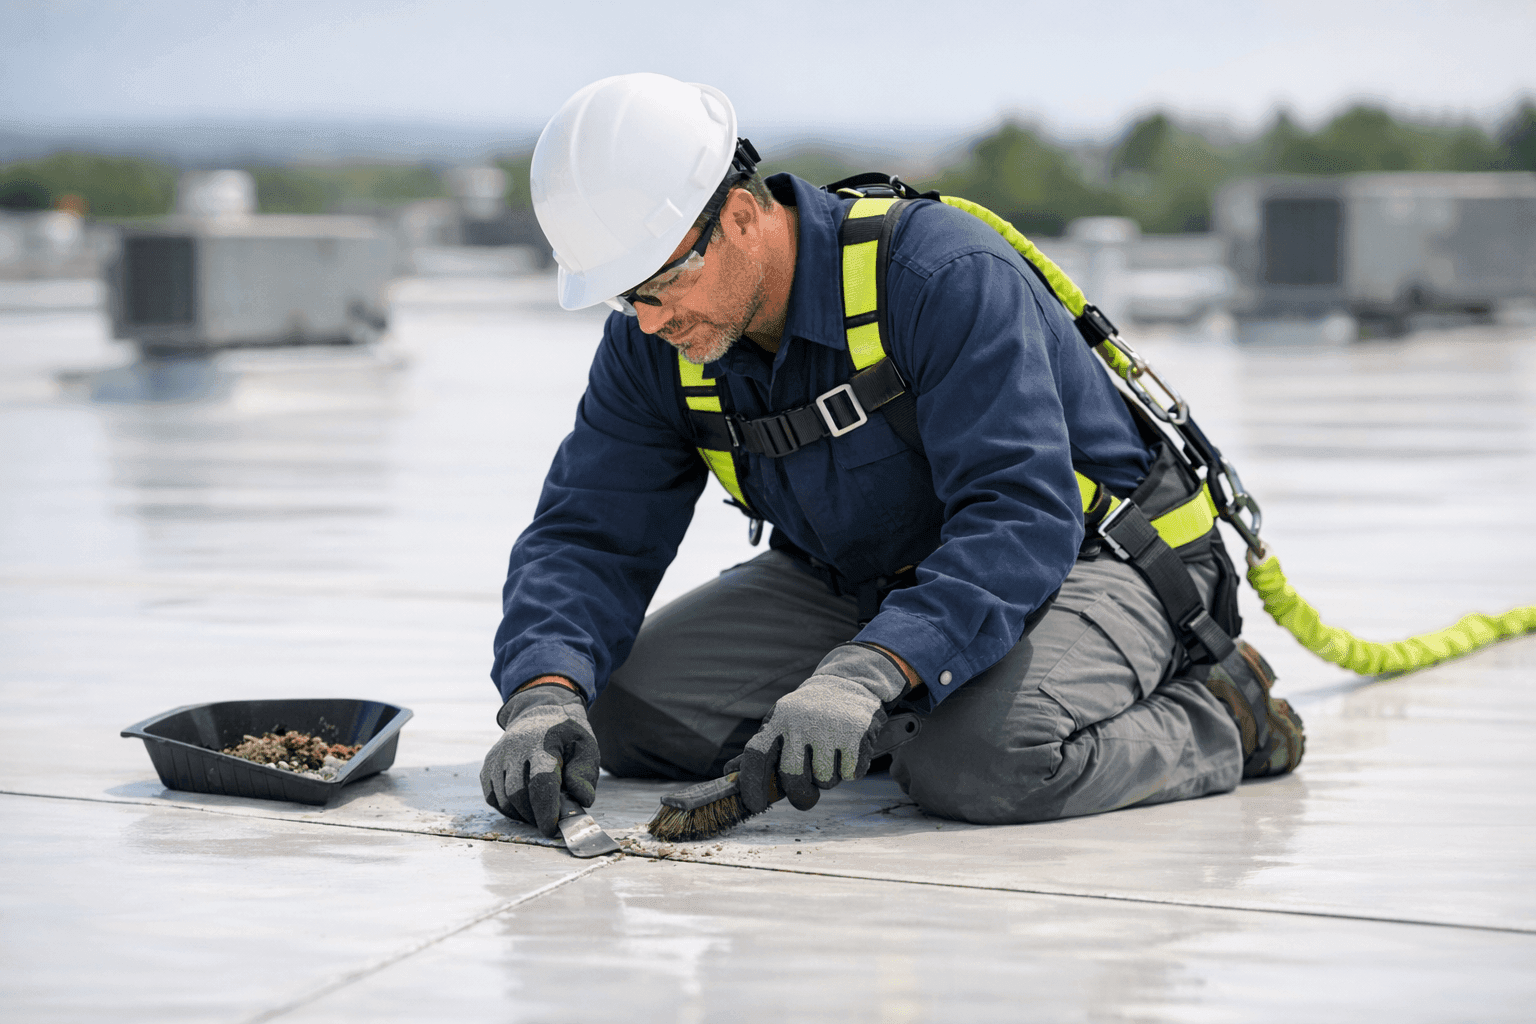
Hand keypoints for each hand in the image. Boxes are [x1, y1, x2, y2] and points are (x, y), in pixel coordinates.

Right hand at [479, 683, 598, 835]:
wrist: (540, 712)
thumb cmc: (566, 735)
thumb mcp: (586, 747)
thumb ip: (585, 774)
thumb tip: (583, 800)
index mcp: (543, 743)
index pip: (541, 781)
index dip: (545, 810)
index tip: (552, 829)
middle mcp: (515, 749)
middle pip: (518, 794)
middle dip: (534, 816)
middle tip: (550, 822)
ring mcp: (498, 757)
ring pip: (503, 799)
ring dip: (521, 814)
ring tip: (539, 812)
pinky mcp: (488, 765)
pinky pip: (492, 797)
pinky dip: (507, 809)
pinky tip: (524, 805)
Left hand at [729, 643, 909, 813]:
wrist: (848, 684)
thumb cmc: (806, 713)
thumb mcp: (781, 723)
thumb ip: (759, 750)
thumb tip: (728, 773)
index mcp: (779, 719)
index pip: (756, 755)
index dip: (752, 784)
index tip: (755, 805)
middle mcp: (802, 722)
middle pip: (793, 778)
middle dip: (800, 795)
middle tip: (806, 796)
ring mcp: (831, 728)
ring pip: (825, 781)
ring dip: (828, 779)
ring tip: (829, 756)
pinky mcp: (857, 735)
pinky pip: (850, 775)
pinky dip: (849, 772)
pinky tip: (847, 751)